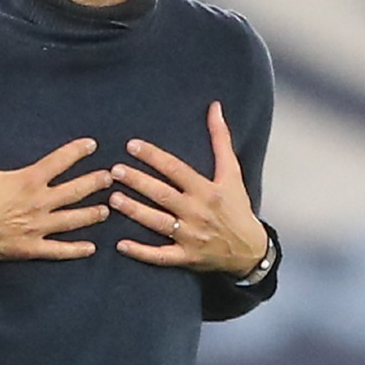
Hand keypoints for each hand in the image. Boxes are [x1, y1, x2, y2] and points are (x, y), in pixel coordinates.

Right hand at [0, 91, 111, 260]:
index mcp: (27, 180)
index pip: (59, 161)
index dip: (77, 151)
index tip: (92, 145)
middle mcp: (38, 203)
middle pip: (74, 192)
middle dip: (94, 183)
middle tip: (111, 177)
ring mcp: (36, 228)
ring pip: (72, 221)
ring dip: (92, 214)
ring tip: (107, 209)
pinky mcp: (29, 249)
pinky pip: (58, 251)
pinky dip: (76, 250)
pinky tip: (91, 248)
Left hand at [108, 101, 267, 275]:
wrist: (251, 250)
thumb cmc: (236, 206)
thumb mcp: (232, 173)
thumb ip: (220, 139)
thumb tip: (214, 106)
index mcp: (207, 190)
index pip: (176, 169)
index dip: (154, 156)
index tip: (131, 145)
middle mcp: (197, 212)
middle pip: (163, 195)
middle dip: (138, 182)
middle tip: (114, 170)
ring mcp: (190, 236)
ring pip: (157, 223)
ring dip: (134, 211)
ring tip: (112, 199)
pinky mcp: (186, 257)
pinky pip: (160, 256)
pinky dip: (141, 252)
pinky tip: (120, 244)